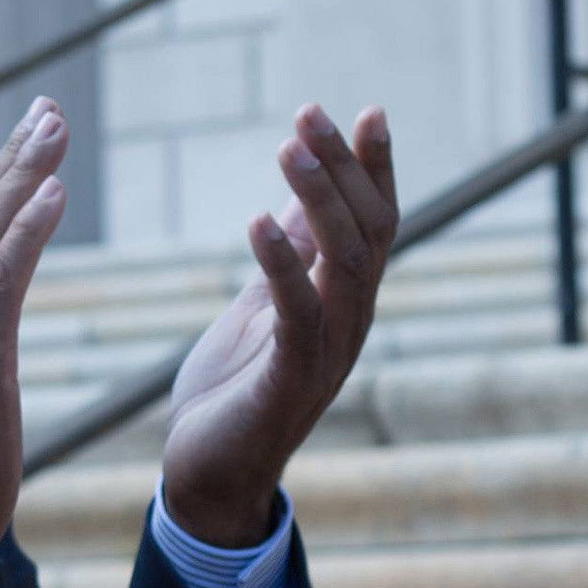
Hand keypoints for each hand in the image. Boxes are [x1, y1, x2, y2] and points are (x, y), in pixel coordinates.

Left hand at [157, 105, 397, 547]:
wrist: (209, 477)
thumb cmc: (234, 391)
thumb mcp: (261, 304)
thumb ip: (290, 254)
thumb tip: (300, 195)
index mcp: (346, 302)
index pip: (378, 222)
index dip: (376, 167)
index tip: (368, 109)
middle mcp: (351, 323)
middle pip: (370, 231)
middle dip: (345, 167)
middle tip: (311, 113)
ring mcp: (327, 353)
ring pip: (346, 263)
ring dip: (318, 201)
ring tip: (289, 149)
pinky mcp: (289, 381)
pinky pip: (298, 315)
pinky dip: (281, 264)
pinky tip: (256, 221)